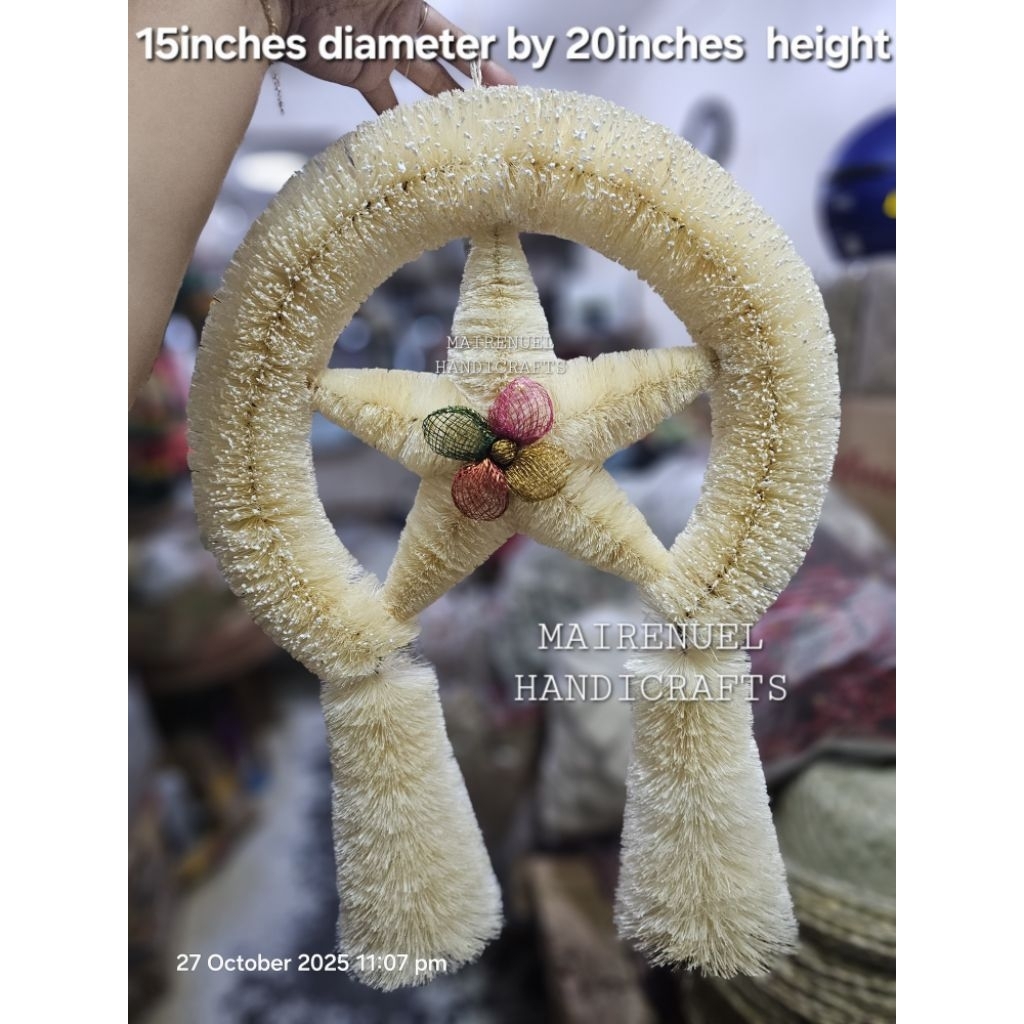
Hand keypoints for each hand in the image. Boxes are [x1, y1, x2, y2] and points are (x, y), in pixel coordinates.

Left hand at [277, 0, 516, 112]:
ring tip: (466, 128)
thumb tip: (425, 10)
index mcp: (412, 5)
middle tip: (499, 106)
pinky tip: (418, 138)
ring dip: (444, 104)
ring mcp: (383, 53)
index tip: (503, 80)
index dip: (479, 58)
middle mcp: (402, 30)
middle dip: (474, 84)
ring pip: (422, 83)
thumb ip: (412, 1)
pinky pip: (385, 101)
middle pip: (446, 62)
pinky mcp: (361, 73)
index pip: (454, 37)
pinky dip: (398, 119)